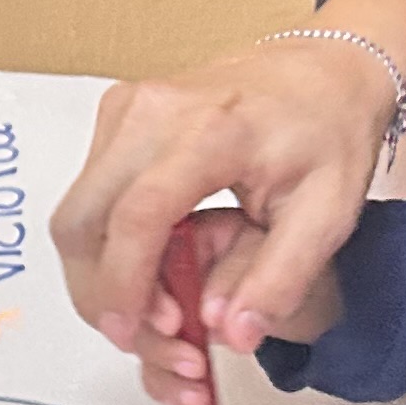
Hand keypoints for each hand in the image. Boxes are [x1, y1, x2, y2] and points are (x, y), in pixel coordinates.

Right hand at [51, 40, 397, 404]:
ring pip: (76, 216)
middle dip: (101, 293)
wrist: (321, 69)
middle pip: (83, 221)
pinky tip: (150, 265)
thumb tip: (231, 334)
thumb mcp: (329, 214)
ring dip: (99, 275)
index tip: (134, 332)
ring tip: (153, 306)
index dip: (125, 283)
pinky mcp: (115, 119)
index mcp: (210, 130)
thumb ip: (281, 279)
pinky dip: (105, 246)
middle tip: (144, 334)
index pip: (138, 215)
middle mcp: (150, 112)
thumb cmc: (328, 131)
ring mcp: (124, 111)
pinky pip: (87, 199)